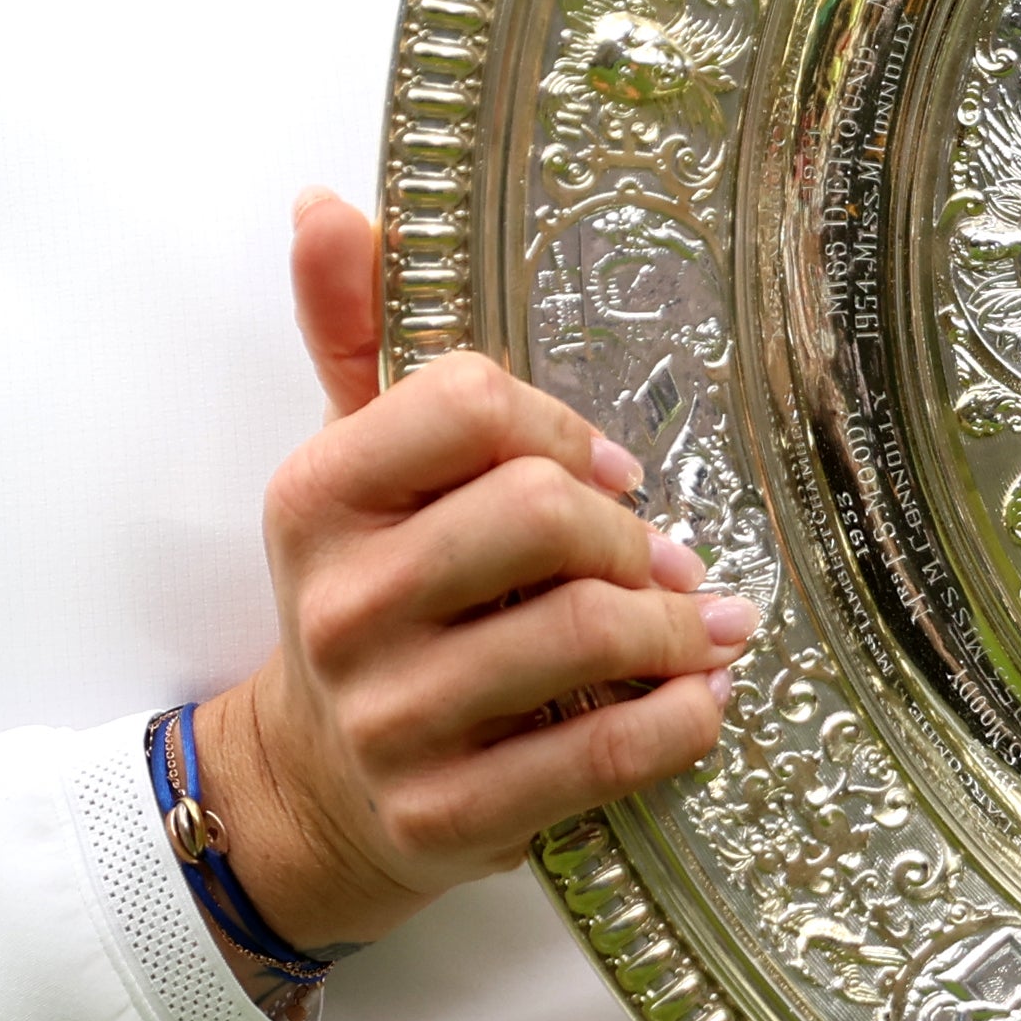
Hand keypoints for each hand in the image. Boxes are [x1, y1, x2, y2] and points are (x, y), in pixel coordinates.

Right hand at [192, 192, 753, 960]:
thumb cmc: (369, 596)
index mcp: (317, 495)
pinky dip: (678, 723)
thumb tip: (326, 204)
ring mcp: (387, 718)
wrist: (311, 787)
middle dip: (632, 535)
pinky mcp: (440, 816)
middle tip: (671, 558)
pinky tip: (701, 701)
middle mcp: (340, 603)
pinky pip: (598, 754)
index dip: (565, 428)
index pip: (471, 402)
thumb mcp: (351, 467)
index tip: (610, 469)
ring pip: (584, 633)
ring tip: (709, 625)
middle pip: (540, 515)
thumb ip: (354, 332)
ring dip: (677, 627)